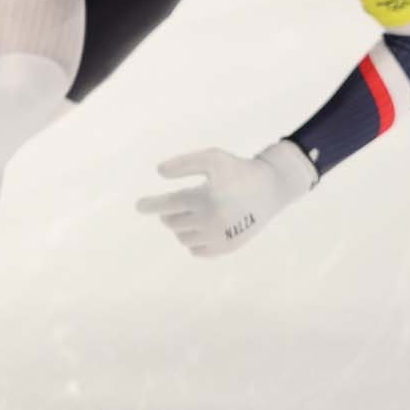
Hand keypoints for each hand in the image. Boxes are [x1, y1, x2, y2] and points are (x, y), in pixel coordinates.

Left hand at [135, 140, 316, 257]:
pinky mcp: (226, 249)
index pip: (169, 205)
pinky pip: (195, 250)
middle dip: (170, 211)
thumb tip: (158, 172)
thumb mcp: (213, 158)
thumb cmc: (237, 170)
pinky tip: (202, 226)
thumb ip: (184, 163)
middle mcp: (212, 222)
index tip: (139, 206)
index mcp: (207, 199)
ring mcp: (219, 239)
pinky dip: (192, 239)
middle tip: (181, 201)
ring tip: (195, 211)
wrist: (271, 189)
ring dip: (181, 225)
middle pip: (172, 222)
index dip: (151, 205)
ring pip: (182, 237)